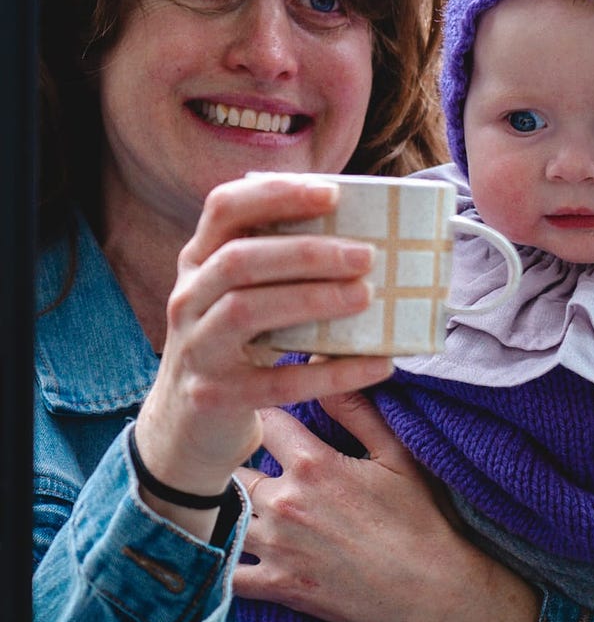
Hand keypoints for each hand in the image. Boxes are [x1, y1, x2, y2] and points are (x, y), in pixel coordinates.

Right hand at [134, 173, 394, 503]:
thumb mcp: (240, 301)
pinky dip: (334, 373)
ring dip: (312, 299)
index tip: (332, 193)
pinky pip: (280, 382)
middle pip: (239, 260)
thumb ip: (277, 270)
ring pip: (246, 310)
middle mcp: (188, 299)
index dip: (276, 194)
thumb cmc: (233, 350)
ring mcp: (197, 349)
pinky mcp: (217, 397)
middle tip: (366, 255)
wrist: (187, 428)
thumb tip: (363, 239)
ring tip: (366, 295)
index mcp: (198, 263)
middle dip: (306, 252)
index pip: (224, 208)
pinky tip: (378, 364)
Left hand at [235, 390, 593, 621]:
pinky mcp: (278, 585)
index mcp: (313, 464)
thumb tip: (325, 365)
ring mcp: (277, 547)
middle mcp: (285, 502)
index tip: (259, 411)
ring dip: (226, 507)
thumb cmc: (421, 522)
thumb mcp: (398, 458)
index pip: (263, 417)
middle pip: (232, 466)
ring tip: (227, 501)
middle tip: (236, 457)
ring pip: (224, 515)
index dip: (260, 410)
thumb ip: (356, 412)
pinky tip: (220, 551)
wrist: (432, 592)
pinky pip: (227, 573)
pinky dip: (218, 561)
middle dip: (234, 459)